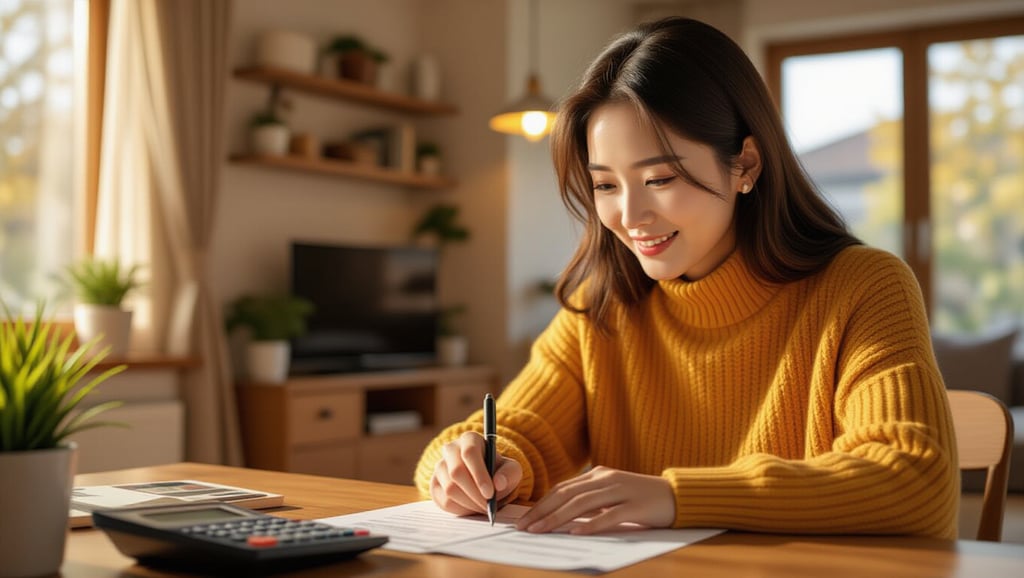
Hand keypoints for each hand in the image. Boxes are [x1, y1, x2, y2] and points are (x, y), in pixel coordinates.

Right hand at [430, 431, 522, 515]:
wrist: (485, 479)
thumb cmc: (497, 471)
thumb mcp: (511, 469)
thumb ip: (509, 474)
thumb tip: (499, 483)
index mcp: (470, 439)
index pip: (470, 453)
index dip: (479, 475)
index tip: (490, 493)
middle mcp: (451, 449)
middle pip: (456, 472)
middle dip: (475, 493)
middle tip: (488, 506)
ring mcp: (440, 467)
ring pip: (449, 488)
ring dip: (469, 503)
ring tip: (483, 507)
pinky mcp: (435, 485)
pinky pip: (443, 501)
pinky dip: (460, 509)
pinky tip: (472, 507)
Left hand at [514, 466, 674, 534]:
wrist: (677, 495)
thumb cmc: (641, 498)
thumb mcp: (612, 495)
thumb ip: (590, 502)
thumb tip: (561, 518)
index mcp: (598, 475)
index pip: (562, 489)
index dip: (541, 503)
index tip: (524, 519)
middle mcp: (606, 479)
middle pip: (567, 494)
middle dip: (543, 511)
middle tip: (525, 527)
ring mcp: (621, 491)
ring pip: (583, 504)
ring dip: (558, 518)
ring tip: (542, 530)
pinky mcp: (636, 506)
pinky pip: (610, 515)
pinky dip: (591, 524)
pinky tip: (577, 533)